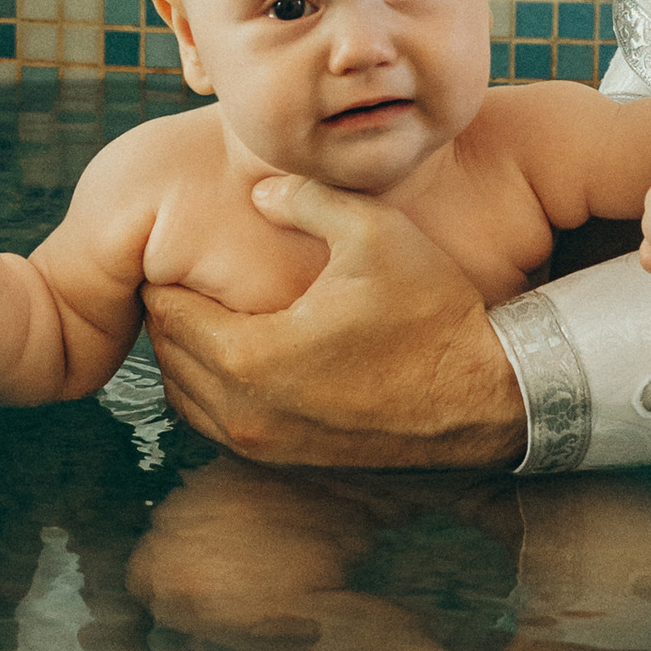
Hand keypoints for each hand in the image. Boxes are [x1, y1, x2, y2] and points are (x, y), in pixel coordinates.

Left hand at [144, 175, 523, 469]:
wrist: (484, 394)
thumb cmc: (431, 312)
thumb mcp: (373, 233)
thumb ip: (304, 200)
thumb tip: (255, 192)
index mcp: (251, 357)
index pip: (168, 313)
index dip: (166, 275)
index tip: (179, 247)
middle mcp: (246, 412)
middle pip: (168, 355)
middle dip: (171, 313)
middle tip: (188, 272)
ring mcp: (265, 443)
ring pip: (186, 396)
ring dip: (188, 354)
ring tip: (212, 309)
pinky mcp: (287, 459)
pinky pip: (217, 422)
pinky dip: (211, 388)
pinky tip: (241, 351)